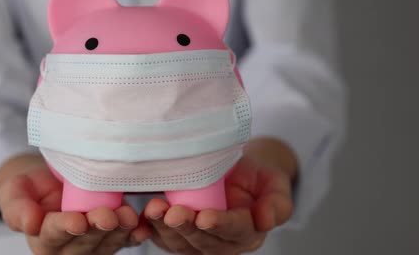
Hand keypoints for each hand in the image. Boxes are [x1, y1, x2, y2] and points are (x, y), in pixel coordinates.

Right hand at [0, 154, 149, 254]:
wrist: (51, 182)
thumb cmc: (30, 188)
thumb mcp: (15, 191)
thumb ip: (18, 208)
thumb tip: (29, 224)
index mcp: (43, 240)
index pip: (54, 235)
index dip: (65, 228)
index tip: (77, 221)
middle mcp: (69, 248)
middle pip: (85, 241)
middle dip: (98, 229)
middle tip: (107, 216)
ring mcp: (93, 245)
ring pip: (107, 242)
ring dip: (119, 231)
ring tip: (127, 216)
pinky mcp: (111, 237)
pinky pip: (125, 240)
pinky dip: (135, 235)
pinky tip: (142, 229)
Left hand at [144, 138, 297, 253]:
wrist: (238, 174)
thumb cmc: (257, 177)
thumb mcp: (274, 183)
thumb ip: (277, 203)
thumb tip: (267, 221)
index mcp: (249, 232)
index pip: (235, 231)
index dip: (220, 225)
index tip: (205, 217)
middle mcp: (224, 244)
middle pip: (204, 241)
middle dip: (187, 228)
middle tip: (174, 213)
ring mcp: (199, 243)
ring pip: (180, 243)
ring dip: (165, 228)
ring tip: (154, 209)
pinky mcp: (179, 237)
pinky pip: (163, 239)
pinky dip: (150, 230)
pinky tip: (142, 218)